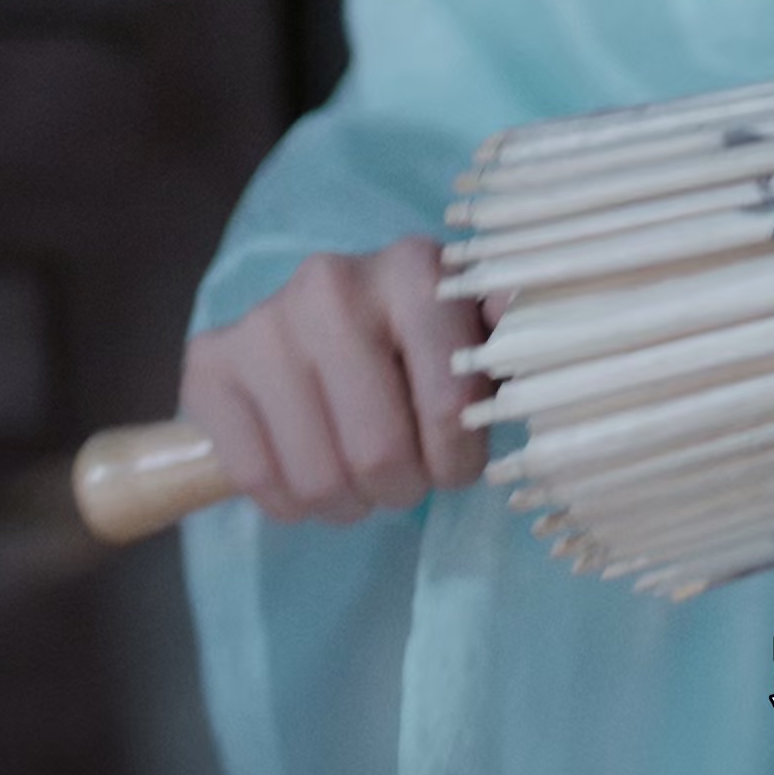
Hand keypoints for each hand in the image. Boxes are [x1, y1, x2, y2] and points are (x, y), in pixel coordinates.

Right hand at [181, 236, 489, 522]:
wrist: (315, 320)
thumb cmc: (417, 341)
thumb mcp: (478, 332)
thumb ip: (518, 339)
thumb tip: (565, 337)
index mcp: (414, 271)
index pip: (450, 407)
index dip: (458, 461)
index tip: (456, 463)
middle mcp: (331, 285)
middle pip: (379, 453)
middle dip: (402, 489)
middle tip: (405, 478)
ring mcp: (262, 323)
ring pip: (317, 477)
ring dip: (349, 503)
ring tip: (359, 479)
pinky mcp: (208, 364)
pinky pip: (257, 478)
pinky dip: (291, 504)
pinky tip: (308, 475)